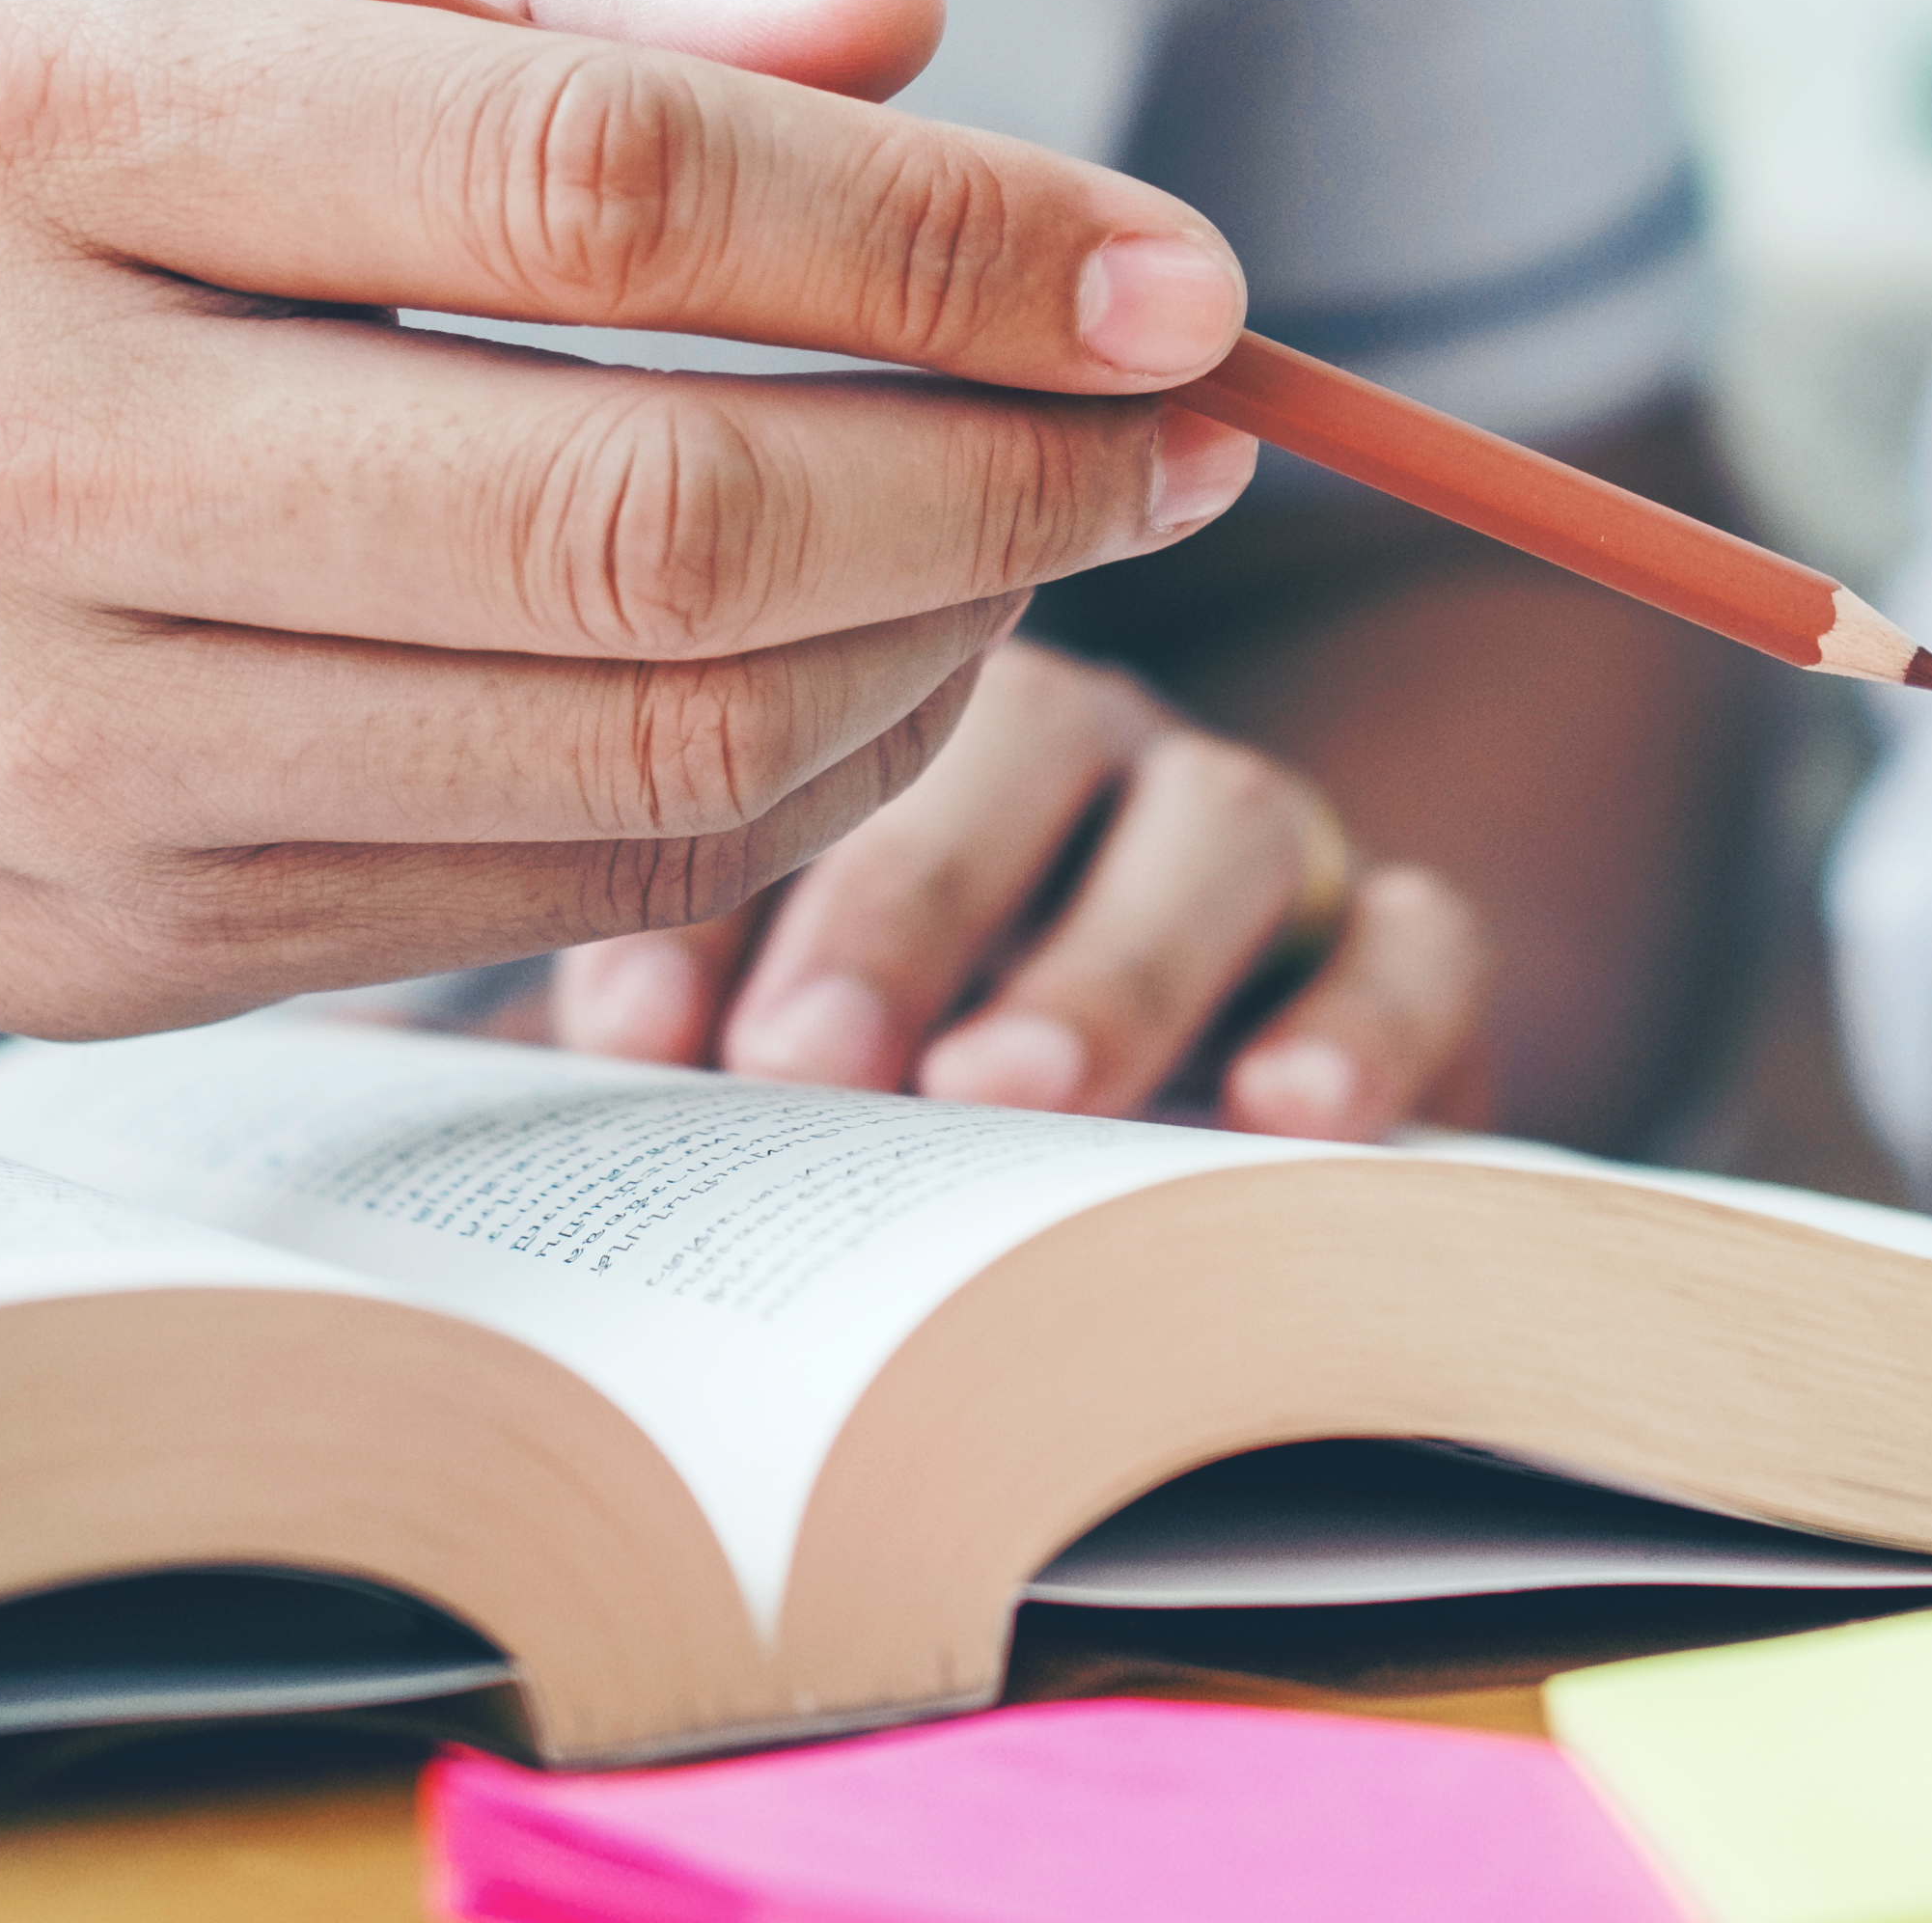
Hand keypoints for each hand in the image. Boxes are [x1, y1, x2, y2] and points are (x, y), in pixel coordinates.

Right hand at [0, 0, 1259, 1075]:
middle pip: (653, 512)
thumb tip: (899, 23)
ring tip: (1055, 531)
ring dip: (945, 644)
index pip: (597, 182)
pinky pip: (559, 889)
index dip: (944, 232)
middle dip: (1007, 475)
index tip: (1180, 266)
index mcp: (12, 131)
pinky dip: (784, 779)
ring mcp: (42, 747)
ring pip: (644, 748)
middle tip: (1193, 425)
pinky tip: (869, 655)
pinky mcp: (101, 952)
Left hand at [530, 635, 1488, 1139]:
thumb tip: (509, 1080)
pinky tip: (1279, 1114)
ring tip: (1007, 1097)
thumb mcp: (716, 1074)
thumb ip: (637, 1041)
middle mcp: (1081, 746)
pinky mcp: (1396, 942)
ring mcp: (1246, 833)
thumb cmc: (844, 1111)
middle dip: (910, 899)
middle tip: (809, 1062)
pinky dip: (1367, 1010)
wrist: (1079, 1208)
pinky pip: (1422, 935)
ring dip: (1113, 962)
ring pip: (1223, 819)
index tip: (631, 1031)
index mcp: (895, 726)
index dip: (725, 870)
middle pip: (1029, 736)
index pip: (824, 723)